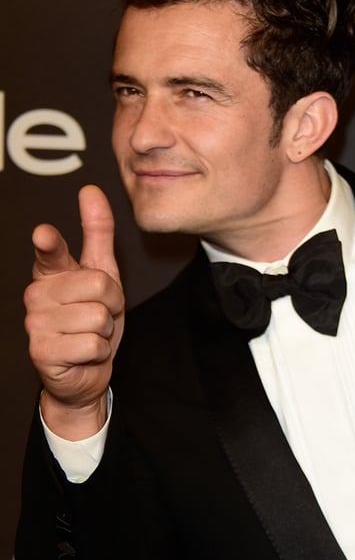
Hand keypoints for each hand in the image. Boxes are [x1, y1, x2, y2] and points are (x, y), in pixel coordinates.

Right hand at [24, 185, 124, 437]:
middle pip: (100, 285)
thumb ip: (97, 233)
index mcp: (52, 272)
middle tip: (100, 313)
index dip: (50, 244)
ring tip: (91, 333)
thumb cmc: (93, 316)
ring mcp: (35, 323)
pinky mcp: (41, 351)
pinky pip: (92, 343)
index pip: (51, 253)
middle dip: (113, 303)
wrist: (87, 368)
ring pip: (98, 316)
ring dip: (105, 329)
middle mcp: (37, 294)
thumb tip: (91, 191)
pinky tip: (84, 352)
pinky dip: (98, 351)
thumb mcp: (103, 272)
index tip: (45, 235)